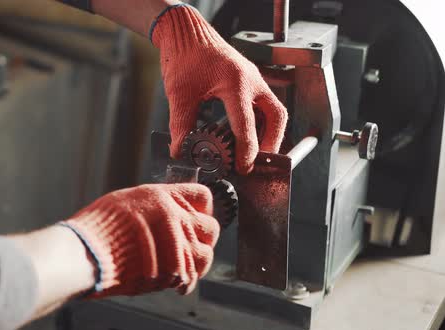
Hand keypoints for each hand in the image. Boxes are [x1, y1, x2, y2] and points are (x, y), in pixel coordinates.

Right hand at [60, 183, 219, 296]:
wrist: (86, 254)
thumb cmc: (98, 227)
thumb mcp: (125, 201)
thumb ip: (153, 206)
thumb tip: (166, 211)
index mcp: (164, 197)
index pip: (203, 196)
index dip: (202, 207)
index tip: (197, 216)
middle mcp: (176, 219)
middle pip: (211, 227)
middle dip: (202, 237)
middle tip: (188, 244)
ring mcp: (177, 247)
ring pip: (206, 255)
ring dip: (197, 261)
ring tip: (181, 264)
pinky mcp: (173, 273)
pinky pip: (192, 279)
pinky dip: (184, 282)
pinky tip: (171, 279)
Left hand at [152, 4, 287, 173]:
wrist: (187, 35)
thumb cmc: (185, 56)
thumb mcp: (179, 93)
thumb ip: (181, 124)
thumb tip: (180, 150)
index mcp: (235, 83)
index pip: (246, 124)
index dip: (246, 150)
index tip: (242, 168)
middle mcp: (251, 80)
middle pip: (276, 117)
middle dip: (270, 142)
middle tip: (257, 162)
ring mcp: (254, 80)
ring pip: (275, 111)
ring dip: (269, 134)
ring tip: (255, 154)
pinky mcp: (250, 81)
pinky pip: (265, 105)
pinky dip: (261, 123)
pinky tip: (248, 135)